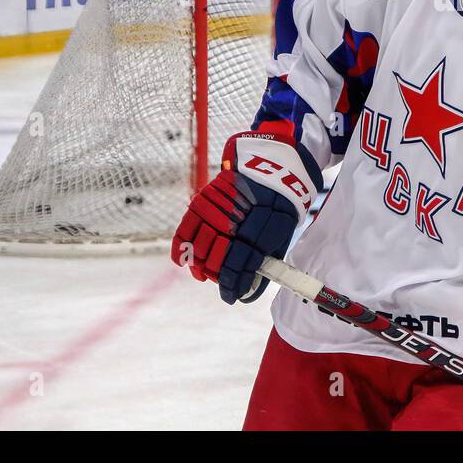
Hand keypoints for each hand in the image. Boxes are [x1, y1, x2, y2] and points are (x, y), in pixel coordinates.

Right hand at [171, 131, 316, 303]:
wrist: (269, 165)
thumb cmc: (278, 204)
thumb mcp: (281, 233)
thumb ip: (265, 261)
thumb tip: (250, 291)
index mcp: (262, 229)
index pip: (241, 266)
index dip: (233, 285)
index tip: (231, 297)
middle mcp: (237, 219)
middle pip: (218, 258)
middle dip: (217, 276)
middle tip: (220, 283)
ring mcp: (218, 209)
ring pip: (201, 247)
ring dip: (200, 265)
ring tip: (202, 274)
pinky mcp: (204, 200)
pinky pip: (186, 228)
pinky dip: (181, 247)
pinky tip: (182, 260)